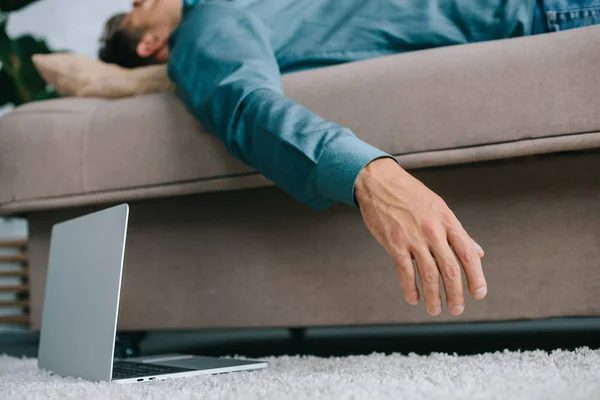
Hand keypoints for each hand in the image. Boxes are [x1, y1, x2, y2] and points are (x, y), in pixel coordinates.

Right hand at [354, 158, 485, 315]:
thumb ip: (458, 233)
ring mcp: (413, 238)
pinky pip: (405, 272)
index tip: (479, 293)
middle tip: (457, 309)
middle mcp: (433, 231)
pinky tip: (414, 299)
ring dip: (434, 297)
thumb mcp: (440, 209)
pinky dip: (411, 289)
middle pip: (450, 269)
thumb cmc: (410, 195)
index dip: (476, 277)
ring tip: (435, 310)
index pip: (468, 254)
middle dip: (456, 294)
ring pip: (429, 275)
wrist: (380, 182)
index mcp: (447, 221)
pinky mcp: (394, 243)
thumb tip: (478, 252)